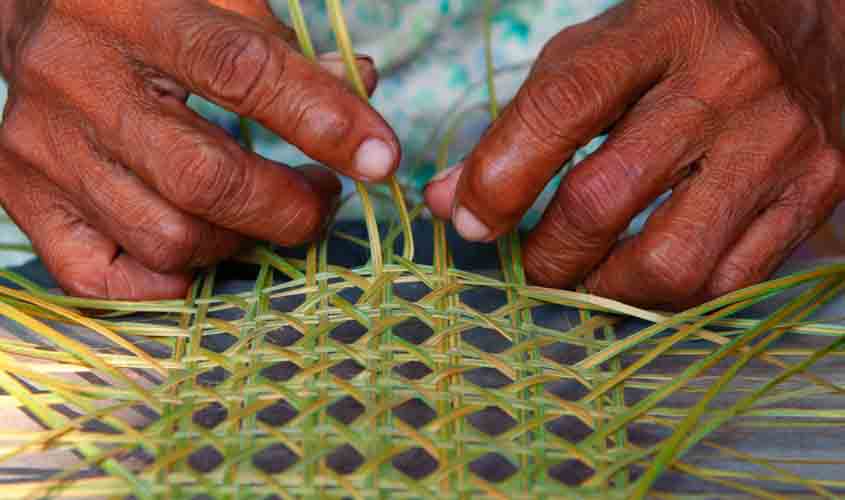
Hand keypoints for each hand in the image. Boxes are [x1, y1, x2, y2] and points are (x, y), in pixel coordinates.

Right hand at [0, 0, 398, 299]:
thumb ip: (287, 46)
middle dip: (289, 207)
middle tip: (323, 198)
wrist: (33, 12)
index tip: (380, 158)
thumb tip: (363, 92)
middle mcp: (75, 81)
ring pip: (168, 237)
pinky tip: (196, 246)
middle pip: (206, 179)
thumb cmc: (142, 6)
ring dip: (238, 241)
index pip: (242, 71)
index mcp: (131, 10)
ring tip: (261, 212)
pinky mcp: (23, 200)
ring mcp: (43, 150)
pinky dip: (168, 279)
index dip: (323, 121)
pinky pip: (104, 279)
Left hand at [426, 0, 844, 307]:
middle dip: (547, 254)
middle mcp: (725, 84)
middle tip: (534, 260)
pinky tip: (649, 273)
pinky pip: (728, 281)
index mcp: (658, 31)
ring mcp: (777, 143)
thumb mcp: (596, 55)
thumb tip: (449, 201)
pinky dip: (671, 296)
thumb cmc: (680, 40)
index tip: (468, 221)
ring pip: (669, 261)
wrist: (810, 23)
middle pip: (604, 199)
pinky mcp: (816, 190)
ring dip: (606, 289)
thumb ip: (522, 123)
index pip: (562, 106)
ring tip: (590, 275)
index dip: (500, 177)